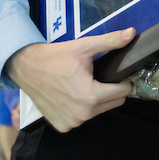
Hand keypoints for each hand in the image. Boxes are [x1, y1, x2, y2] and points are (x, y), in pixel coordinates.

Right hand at [5, 29, 135, 131]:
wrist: (27, 67)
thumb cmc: (56, 57)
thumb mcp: (84, 46)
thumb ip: (110, 41)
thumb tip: (132, 33)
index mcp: (91, 97)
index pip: (122, 92)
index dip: (122, 81)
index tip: (116, 74)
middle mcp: (83, 115)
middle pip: (113, 103)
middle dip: (111, 90)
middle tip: (99, 77)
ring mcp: (72, 123)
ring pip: (98, 112)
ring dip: (97, 101)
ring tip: (85, 85)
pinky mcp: (62, 126)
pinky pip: (82, 118)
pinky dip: (81, 109)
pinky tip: (72, 96)